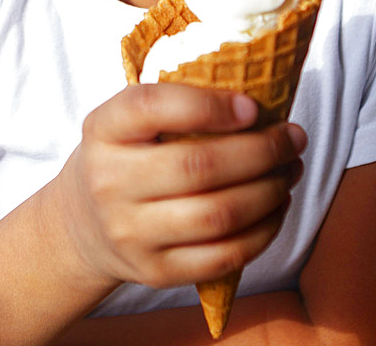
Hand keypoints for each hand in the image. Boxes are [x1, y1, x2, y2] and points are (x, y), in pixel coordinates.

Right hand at [57, 84, 305, 291]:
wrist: (82, 223)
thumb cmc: (125, 154)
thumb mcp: (128, 118)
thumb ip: (175, 103)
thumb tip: (258, 102)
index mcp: (105, 129)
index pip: (153, 108)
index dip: (209, 106)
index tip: (254, 107)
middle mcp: (110, 181)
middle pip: (198, 166)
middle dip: (262, 151)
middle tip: (294, 137)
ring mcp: (130, 232)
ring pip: (217, 215)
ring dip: (270, 191)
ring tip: (291, 170)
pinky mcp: (154, 272)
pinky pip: (222, 257)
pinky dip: (263, 232)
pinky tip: (278, 207)